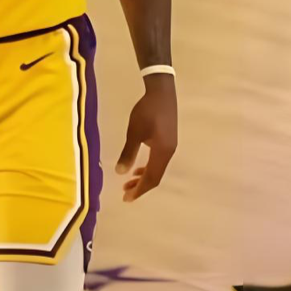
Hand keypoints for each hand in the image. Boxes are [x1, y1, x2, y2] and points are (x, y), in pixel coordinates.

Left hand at [116, 75, 176, 202]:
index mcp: (162, 152)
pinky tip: (138, 166)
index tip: (127, 198)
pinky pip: (158, 160)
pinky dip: (147, 166)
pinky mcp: (168, 140)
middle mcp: (169, 152)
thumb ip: (128, 152)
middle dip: (141, 186)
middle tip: (125, 193)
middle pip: (156, 176)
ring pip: (157, 168)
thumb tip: (120, 173)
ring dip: (143, 176)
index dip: (140, 190)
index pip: (152, 178)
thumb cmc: (147, 111)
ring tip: (128, 182)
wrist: (161, 92)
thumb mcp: (134, 132)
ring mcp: (170, 146)